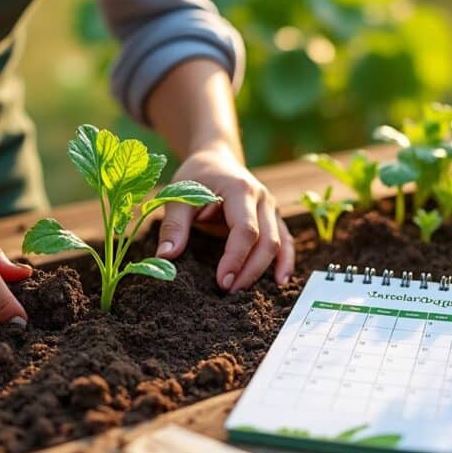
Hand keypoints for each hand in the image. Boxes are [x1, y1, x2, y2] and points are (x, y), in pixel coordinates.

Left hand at [156, 147, 293, 291]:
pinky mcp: (274, 218)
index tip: (222, 281)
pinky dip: (286, 262)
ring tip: (245, 293)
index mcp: (240, 190)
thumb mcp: (178, 195)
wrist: (216, 159)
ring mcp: (272, 208)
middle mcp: (262, 199)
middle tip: (229, 292)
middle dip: (250, 270)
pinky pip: (287, 242)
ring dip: (265, 270)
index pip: (245, 230)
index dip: (236, 258)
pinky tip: (280, 281)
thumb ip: (173, 225)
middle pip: (267, 240)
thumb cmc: (196, 177)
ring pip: (279, 244)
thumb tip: (165, 257)